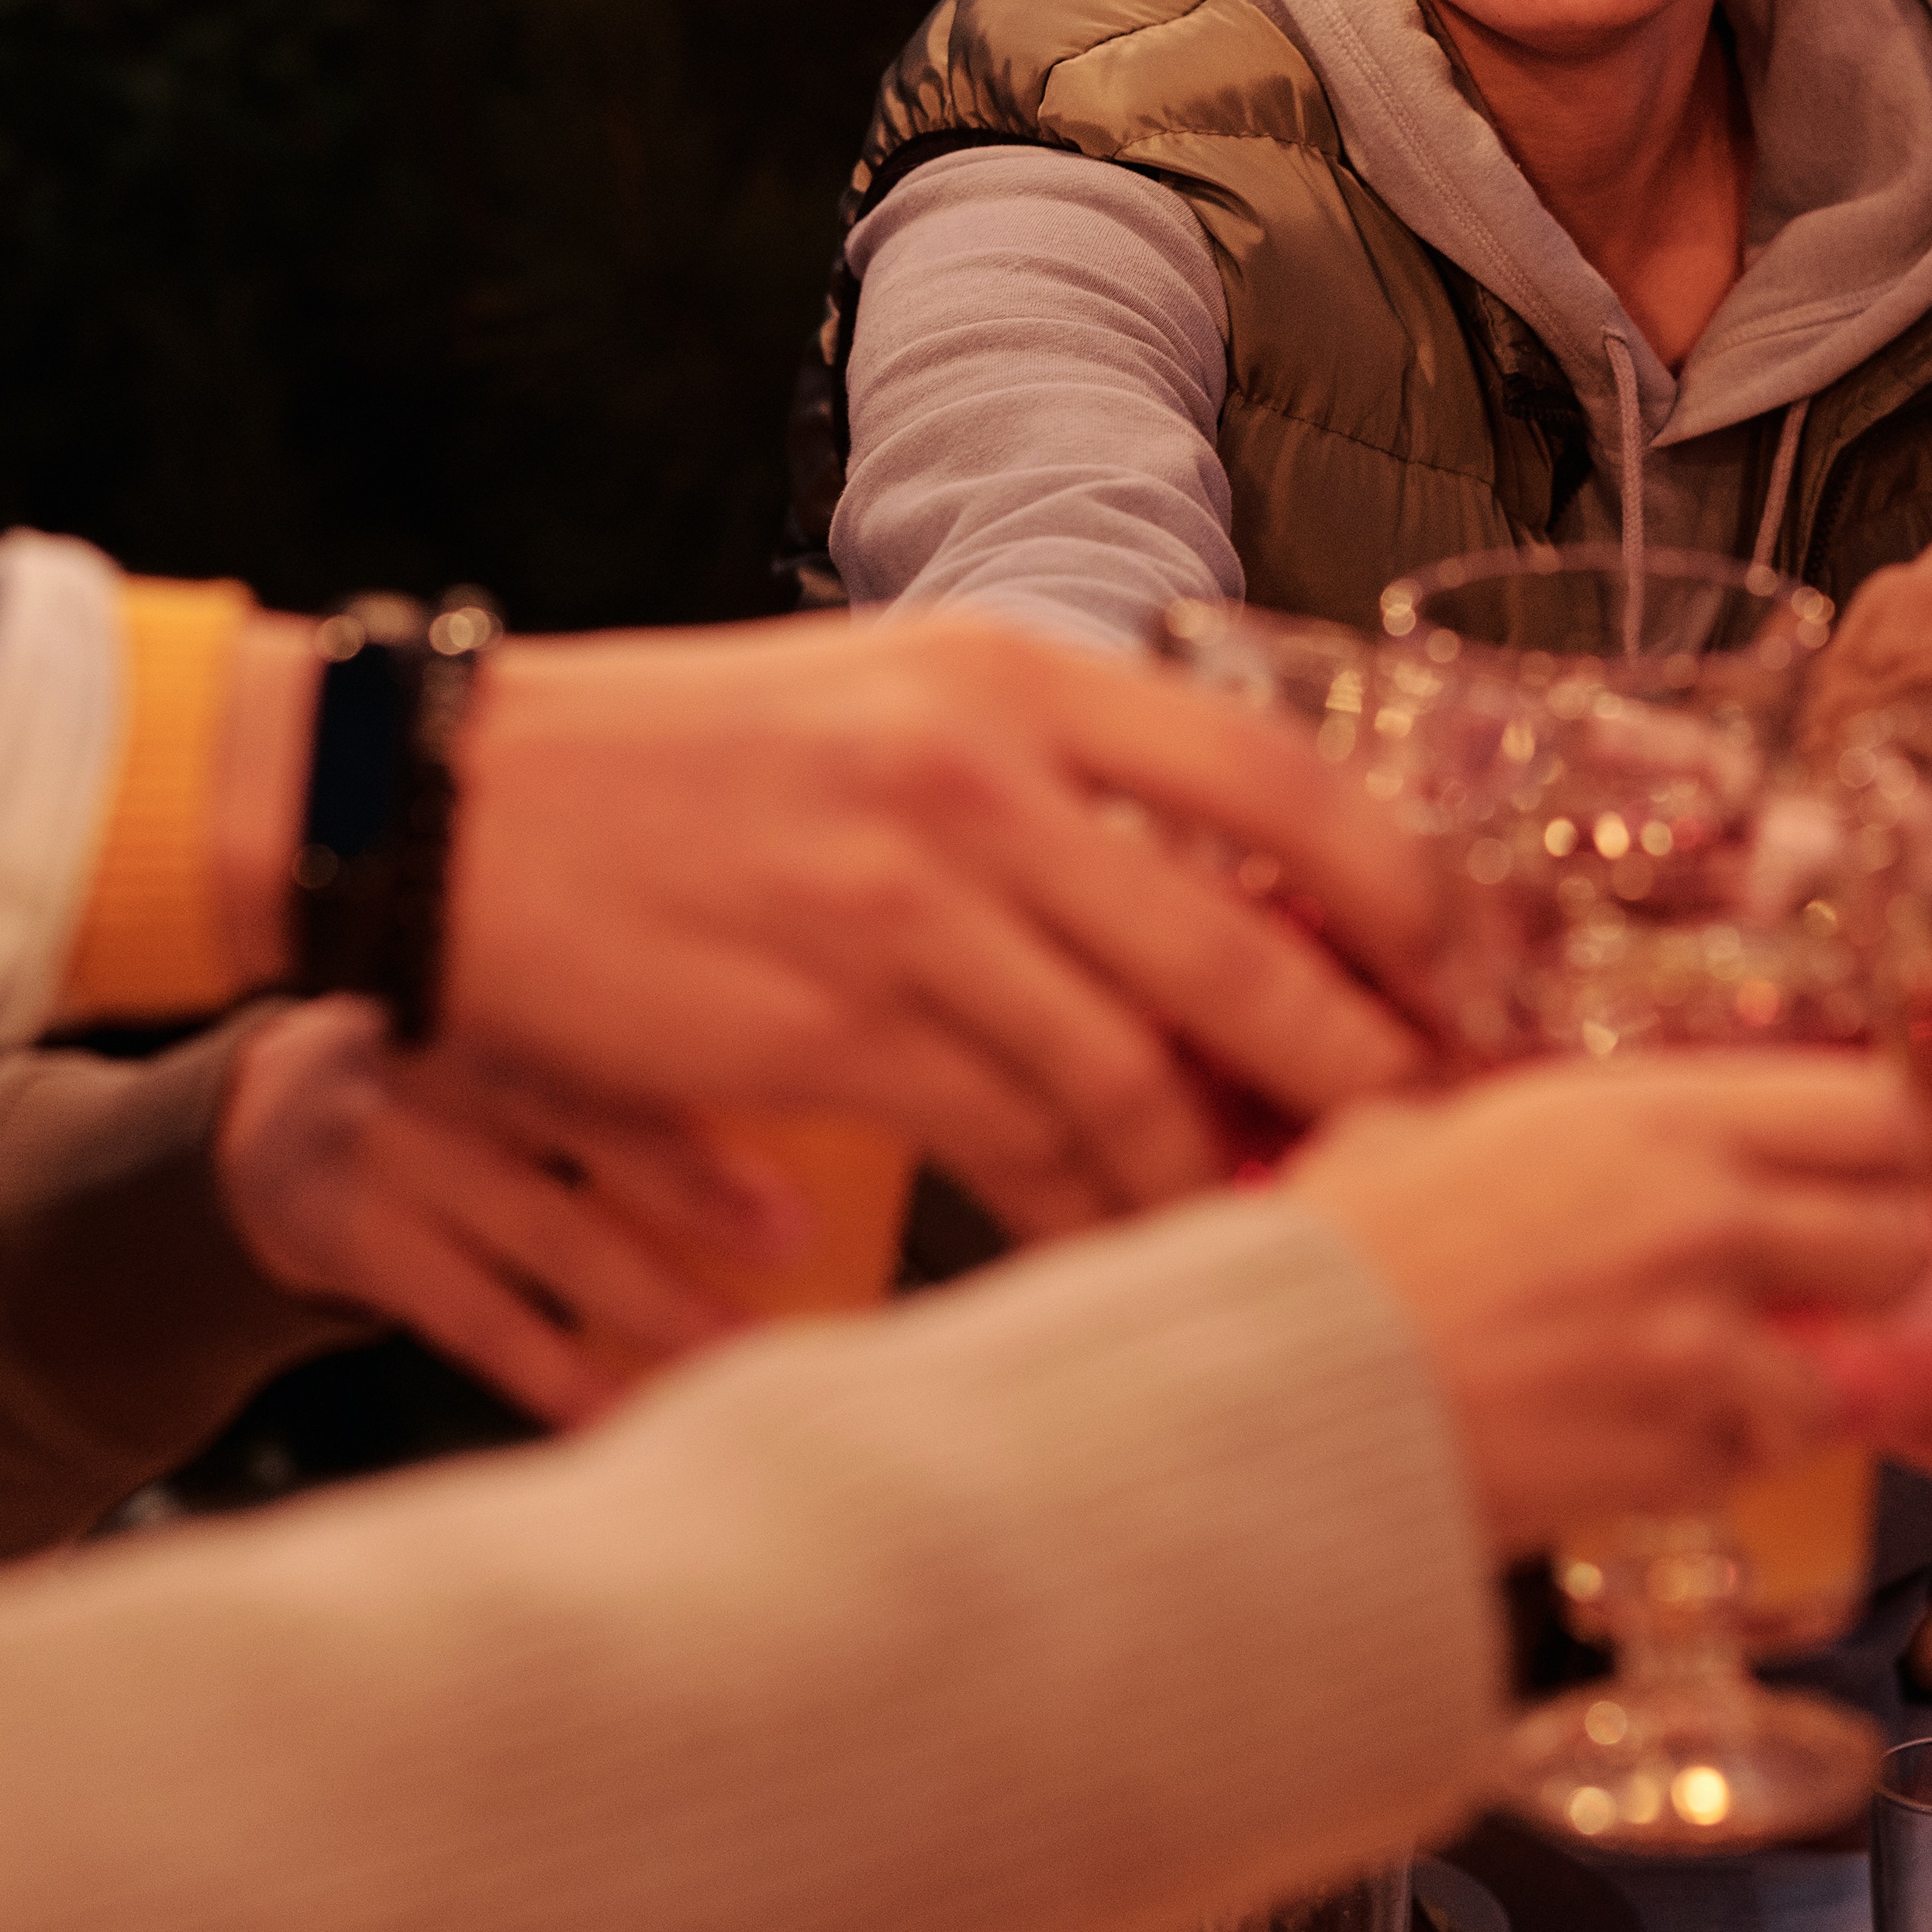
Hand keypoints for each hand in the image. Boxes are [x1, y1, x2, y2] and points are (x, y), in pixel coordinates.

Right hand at [213, 995, 769, 1425]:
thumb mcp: (505, 1020)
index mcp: (496, 991)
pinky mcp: (354, 1238)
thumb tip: (791, 1073)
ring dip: (647, 1298)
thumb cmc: (443, 1076)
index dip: (698, 1055)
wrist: (258, 1124)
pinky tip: (619, 1413)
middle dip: (690, 1178)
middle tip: (789, 1229)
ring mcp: (387, 1148)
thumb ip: (608, 1038)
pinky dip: (552, 1368)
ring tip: (735, 1347)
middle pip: (576, 1116)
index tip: (800, 1083)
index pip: (604, 1015)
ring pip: (538, 1231)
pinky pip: (471, 1315)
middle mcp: (439, 1058)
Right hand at [440, 615, 1444, 1235]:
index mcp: (1018, 675)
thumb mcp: (892, 699)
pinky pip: (1011, 1146)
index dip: (1413, 906)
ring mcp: (909, 906)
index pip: (1287, 790)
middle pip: (1247, 952)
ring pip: (1136, 1076)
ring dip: (1227, 1173)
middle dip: (1364, 1071)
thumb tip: (1232, 886)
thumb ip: (1056, 772)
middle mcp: (983, 778)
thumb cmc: (678, 760)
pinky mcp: (833, 1028)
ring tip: (1298, 1237)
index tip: (1480, 990)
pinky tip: (1130, 1256)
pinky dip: (1087, 1213)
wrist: (450, 807)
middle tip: (1437, 1149)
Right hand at [1283, 1054, 1931, 1554]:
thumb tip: (1585, 1146)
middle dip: (1871, 1282)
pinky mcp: (1670, 1460)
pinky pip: (1740, 1468)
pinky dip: (1697, 1466)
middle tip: (1814, 1298)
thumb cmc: (1334, 1255)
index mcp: (1653, 1118)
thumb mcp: (1433, 1131)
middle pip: (1903, 1244)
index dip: (1884, 1155)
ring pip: (1833, 1384)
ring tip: (1676, 1386)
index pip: (1876, 1108)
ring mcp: (1696, 1349)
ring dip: (1773, 1396)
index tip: (1856, 1182)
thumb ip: (1543, 1133)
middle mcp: (1700, 1220)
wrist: (1274, 1393)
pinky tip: (1610, 1438)